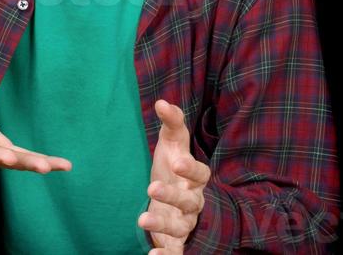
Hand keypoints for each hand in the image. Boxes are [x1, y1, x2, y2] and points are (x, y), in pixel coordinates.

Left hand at [138, 99, 210, 252]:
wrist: (173, 196)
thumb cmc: (173, 166)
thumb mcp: (172, 142)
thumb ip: (171, 122)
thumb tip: (162, 102)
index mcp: (195, 177)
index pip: (201, 173)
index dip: (191, 169)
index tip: (176, 162)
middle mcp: (194, 200)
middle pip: (189, 201)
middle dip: (172, 195)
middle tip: (152, 186)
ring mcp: (185, 221)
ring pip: (180, 227)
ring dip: (162, 225)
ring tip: (142, 220)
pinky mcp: (174, 240)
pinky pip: (175, 251)